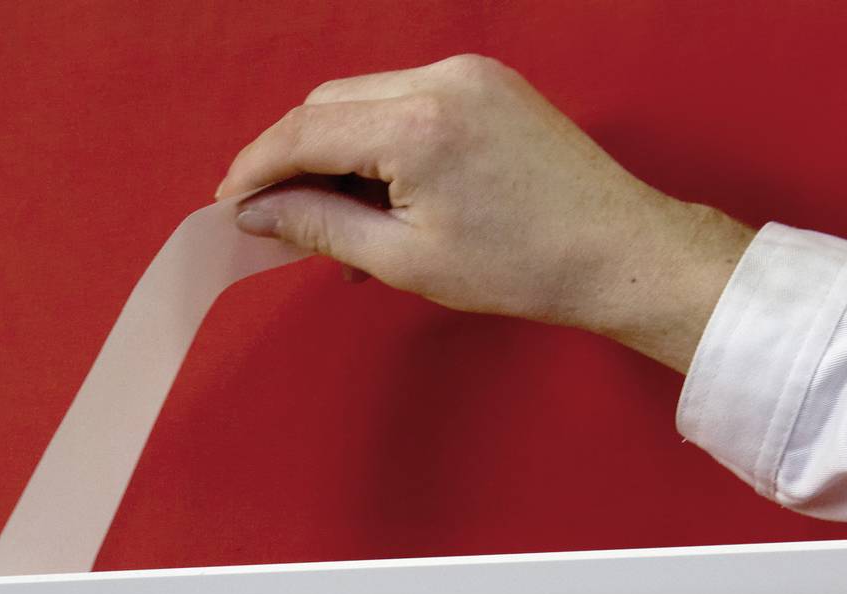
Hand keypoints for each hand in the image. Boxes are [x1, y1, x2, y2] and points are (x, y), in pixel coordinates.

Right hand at [216, 54, 754, 371]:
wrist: (617, 251)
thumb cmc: (521, 266)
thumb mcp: (402, 259)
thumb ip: (318, 225)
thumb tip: (257, 212)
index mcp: (417, 125)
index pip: (305, 130)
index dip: (256, 167)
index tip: (228, 202)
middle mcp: (441, 80)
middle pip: (329, 104)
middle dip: (292, 156)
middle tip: (273, 217)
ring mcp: (469, 74)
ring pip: (363, 100)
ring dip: (334, 151)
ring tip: (333, 221)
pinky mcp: (487, 83)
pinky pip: (404, 102)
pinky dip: (376, 143)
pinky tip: (377, 197)